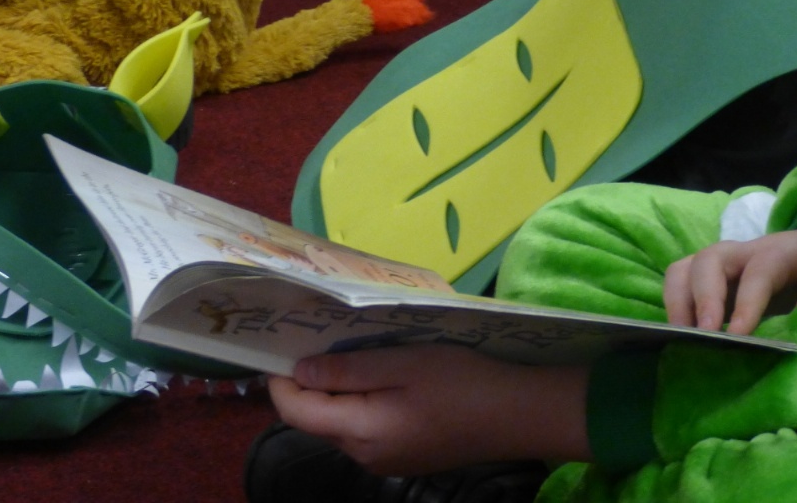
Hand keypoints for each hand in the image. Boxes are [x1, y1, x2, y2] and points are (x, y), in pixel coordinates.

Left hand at [267, 344, 588, 476]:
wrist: (516, 415)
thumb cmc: (461, 382)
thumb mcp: (403, 363)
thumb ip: (348, 371)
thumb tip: (298, 373)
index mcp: (359, 432)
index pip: (295, 411)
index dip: (280, 380)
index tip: (280, 344)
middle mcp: (364, 455)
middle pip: (317, 418)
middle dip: (312, 381)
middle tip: (321, 336)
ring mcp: (385, 460)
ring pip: (343, 422)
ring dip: (340, 390)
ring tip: (356, 350)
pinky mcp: (406, 456)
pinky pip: (368, 428)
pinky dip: (364, 401)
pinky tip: (386, 376)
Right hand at [662, 209, 796, 335]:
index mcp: (782, 250)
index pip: (759, 271)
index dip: (746, 302)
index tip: (737, 336)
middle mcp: (745, 251)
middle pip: (710, 259)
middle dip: (703, 297)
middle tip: (705, 335)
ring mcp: (723, 265)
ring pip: (685, 268)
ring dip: (678, 302)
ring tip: (683, 339)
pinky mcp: (710, 281)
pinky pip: (680, 284)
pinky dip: (674, 308)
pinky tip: (682, 339)